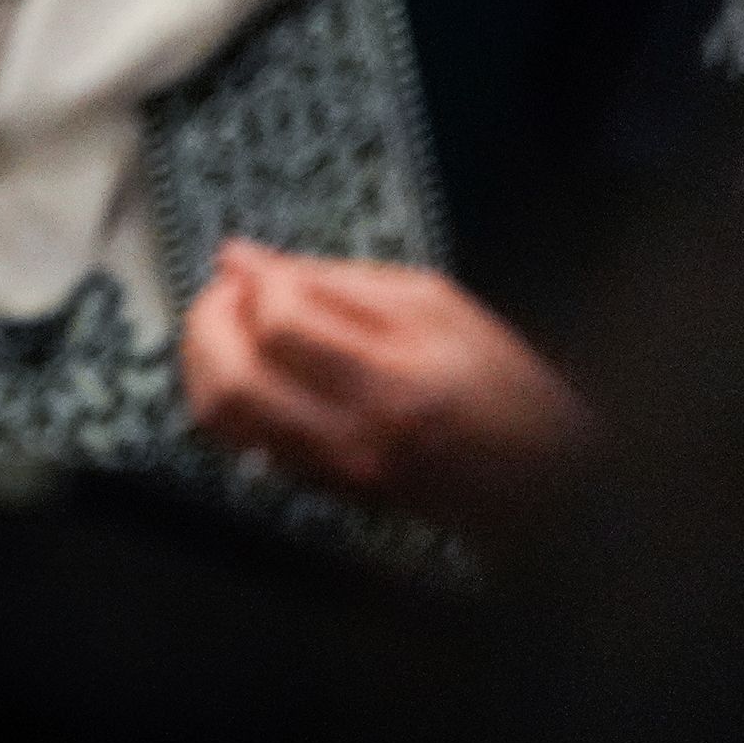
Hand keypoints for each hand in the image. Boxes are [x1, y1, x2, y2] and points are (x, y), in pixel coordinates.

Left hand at [180, 240, 594, 530]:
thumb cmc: (502, 386)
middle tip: (225, 292)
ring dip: (203, 357)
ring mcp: (332, 469)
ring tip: (227, 324)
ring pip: (219, 415)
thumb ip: (331, 277)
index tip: (254, 266)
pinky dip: (224, 392)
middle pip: (231, 378)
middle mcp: (355, 434)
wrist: (540, 481)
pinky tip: (247, 365)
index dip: (252, 283)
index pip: (280, 323)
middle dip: (207, 320)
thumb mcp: (434, 304)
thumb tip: (242, 256)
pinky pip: (238, 436)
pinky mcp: (318, 486)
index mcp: (395, 378)